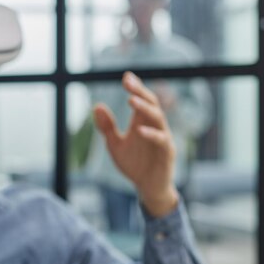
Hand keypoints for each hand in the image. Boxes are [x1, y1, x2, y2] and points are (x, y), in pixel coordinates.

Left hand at [93, 72, 178, 216]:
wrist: (147, 187)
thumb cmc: (134, 164)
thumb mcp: (114, 144)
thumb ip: (107, 127)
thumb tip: (96, 105)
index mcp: (142, 122)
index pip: (141, 100)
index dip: (135, 88)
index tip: (126, 76)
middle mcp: (154, 127)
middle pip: (151, 103)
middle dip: (140, 92)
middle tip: (128, 82)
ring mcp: (162, 138)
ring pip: (158, 118)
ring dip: (145, 109)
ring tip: (130, 100)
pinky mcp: (167, 153)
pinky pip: (162, 140)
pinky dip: (151, 135)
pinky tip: (139, 130)